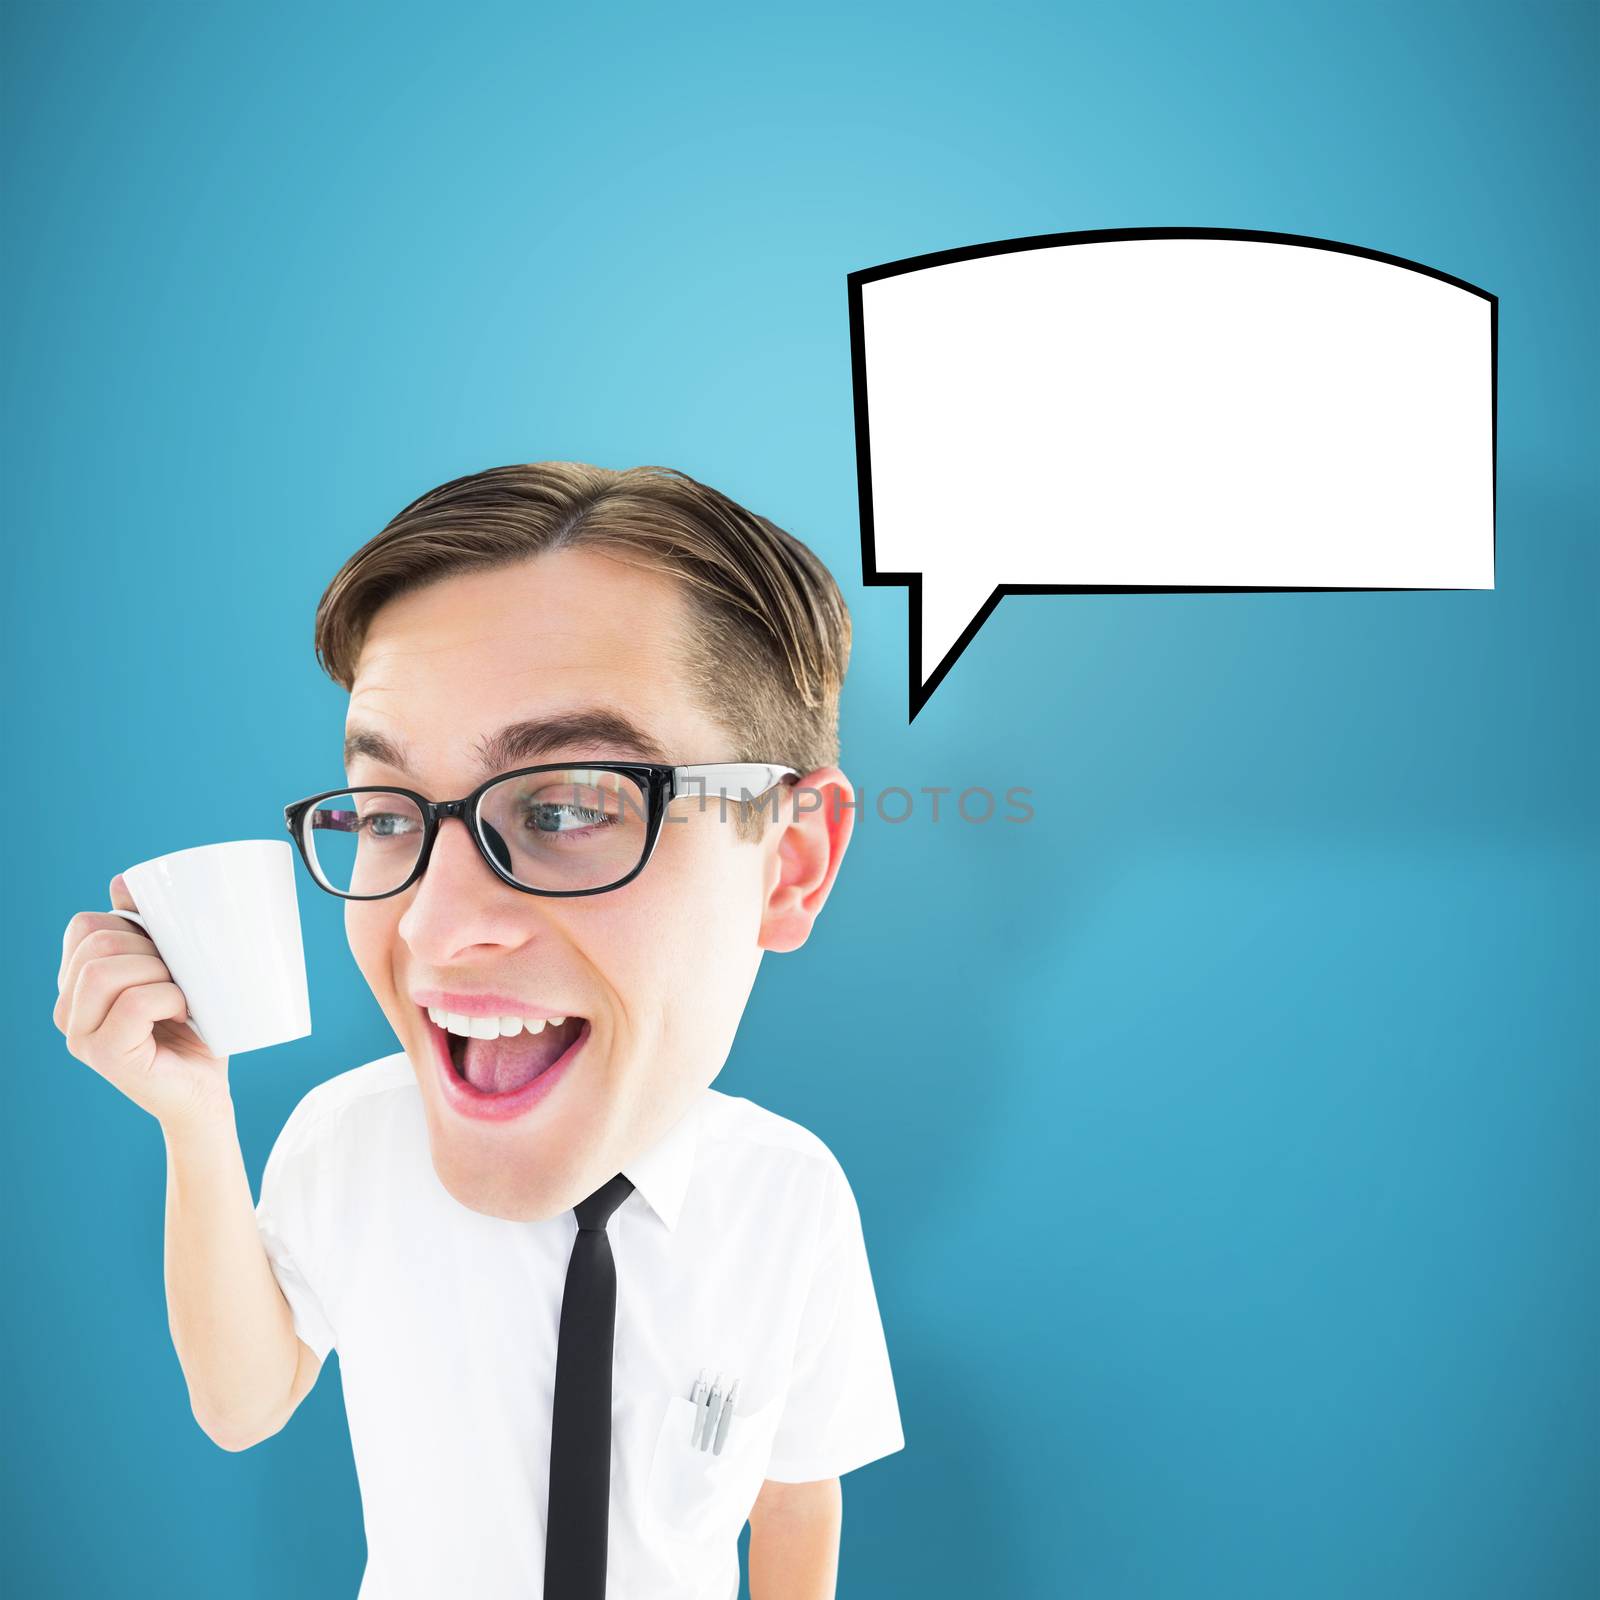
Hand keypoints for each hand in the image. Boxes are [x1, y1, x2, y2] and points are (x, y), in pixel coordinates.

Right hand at [54, 873, 232, 1129]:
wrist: (206, 1094)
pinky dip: (169, 998)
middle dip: (151, 946)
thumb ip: (146, 930)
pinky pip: (134, 1003)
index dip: (133, 923)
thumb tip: (121, 881)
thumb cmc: (194, 1029)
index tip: (168, 949)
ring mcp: (82, 1037)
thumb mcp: (172, 969)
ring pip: (105, 970)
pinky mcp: (106, 1057)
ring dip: (159, 970)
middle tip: (183, 975)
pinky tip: (185, 1012)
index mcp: (77, 985)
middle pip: (96, 942)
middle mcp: (68, 1011)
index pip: (84, 925)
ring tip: (184, 994)